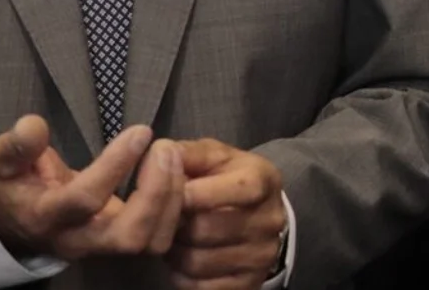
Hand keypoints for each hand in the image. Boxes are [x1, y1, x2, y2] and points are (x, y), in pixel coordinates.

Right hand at [0, 115, 185, 262]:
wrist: (18, 226)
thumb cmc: (15, 187)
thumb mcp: (2, 164)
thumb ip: (15, 146)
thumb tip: (34, 125)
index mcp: (46, 218)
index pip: (85, 199)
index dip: (116, 165)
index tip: (140, 131)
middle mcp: (79, 240)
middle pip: (129, 236)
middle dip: (156, 192)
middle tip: (165, 149)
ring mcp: (104, 247)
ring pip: (151, 242)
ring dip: (172, 199)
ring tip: (173, 156)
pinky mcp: (123, 244)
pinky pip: (160, 238)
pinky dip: (176, 207)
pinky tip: (174, 172)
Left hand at [166, 138, 287, 289]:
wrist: (259, 214)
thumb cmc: (228, 179)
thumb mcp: (214, 157)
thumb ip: (187, 153)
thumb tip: (159, 154)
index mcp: (264, 179)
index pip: (238, 188)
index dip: (197, 193)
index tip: (174, 195)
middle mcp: (270, 220)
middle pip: (206, 229)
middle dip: (176, 224)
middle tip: (167, 219)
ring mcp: (262, 255)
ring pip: (198, 261)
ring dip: (175, 252)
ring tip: (174, 238)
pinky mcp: (250, 283)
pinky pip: (199, 287)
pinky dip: (182, 276)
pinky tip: (184, 258)